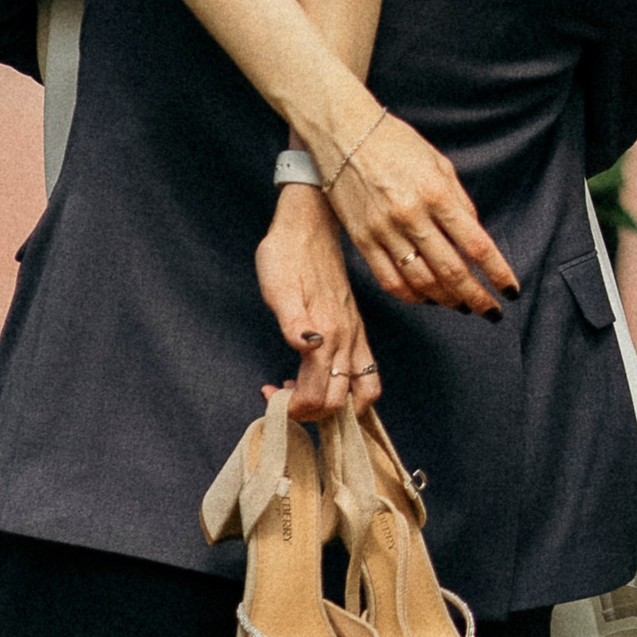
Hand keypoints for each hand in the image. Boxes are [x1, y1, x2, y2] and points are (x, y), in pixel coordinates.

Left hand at [255, 189, 380, 421]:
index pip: (319, 395)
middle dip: (312, 413)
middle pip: (341, 402)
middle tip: (282, 400)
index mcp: (328, 333)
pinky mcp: (356, 327)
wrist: (308, 224)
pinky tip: (318, 374)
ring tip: (303, 395)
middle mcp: (348, 338)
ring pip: (363, 392)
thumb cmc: (286, 254)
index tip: (270, 396)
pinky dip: (347, 389)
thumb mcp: (278, 286)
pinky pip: (366, 373)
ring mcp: (355, 334)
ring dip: (334, 405)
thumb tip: (305, 347)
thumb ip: (292, 320)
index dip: (294, 408)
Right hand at [325, 110, 517, 314]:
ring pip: (422, 282)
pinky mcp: (362, 239)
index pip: (476, 246)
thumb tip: (473, 239)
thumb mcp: (439, 163)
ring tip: (461, 305)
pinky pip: (389, 280)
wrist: (343, 131)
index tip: (510, 290)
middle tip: (490, 311)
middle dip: (477, 297)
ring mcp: (384, 230)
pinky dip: (412, 296)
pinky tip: (426, 298)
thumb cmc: (395, 142)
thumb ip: (459, 202)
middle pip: (452, 271)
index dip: (498, 273)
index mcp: (436, 193)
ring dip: (447, 300)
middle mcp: (411, 215)